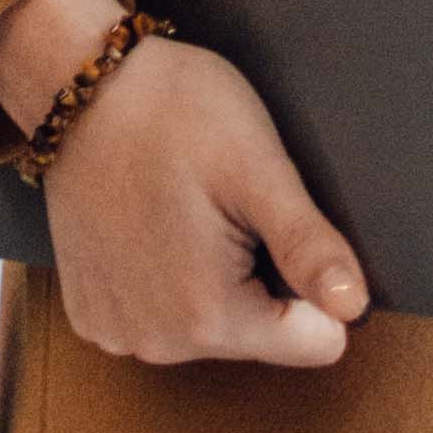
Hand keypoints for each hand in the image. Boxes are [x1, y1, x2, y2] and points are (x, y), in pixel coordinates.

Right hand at [0, 0, 360, 370]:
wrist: (80, 89)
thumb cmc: (172, 113)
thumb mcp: (259, 169)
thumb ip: (309, 247)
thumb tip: (353, 308)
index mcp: (207, 317)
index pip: (316, 342)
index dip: (315, 284)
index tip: (277, 228)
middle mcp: (155, 343)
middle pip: (262, 335)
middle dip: (261, 276)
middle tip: (227, 210)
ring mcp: (116, 332)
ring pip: (213, 327)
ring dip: (216, 278)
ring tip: (189, 212)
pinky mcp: (91, 314)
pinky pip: (164, 316)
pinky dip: (168, 277)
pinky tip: (155, 225)